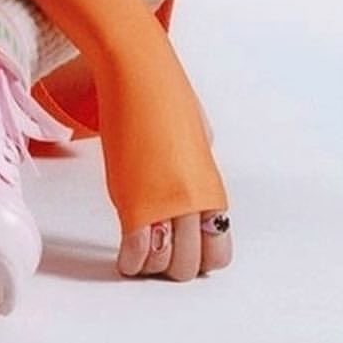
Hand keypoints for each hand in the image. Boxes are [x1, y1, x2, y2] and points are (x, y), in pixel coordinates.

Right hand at [93, 41, 233, 283]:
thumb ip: (195, 170)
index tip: (182, 248)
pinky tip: (124, 256)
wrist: (138, 76)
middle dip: (172, 265)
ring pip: (162, 264)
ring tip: (138, 251)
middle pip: (188, 266)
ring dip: (149, 264)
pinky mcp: (132, 201)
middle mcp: (193, 204)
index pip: (218, 252)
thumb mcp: (197, 139)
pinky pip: (135, 252)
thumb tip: (187, 178)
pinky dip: (129, 260)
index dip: (199, 257)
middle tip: (156, 252)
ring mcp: (163, 205)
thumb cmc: (166, 96)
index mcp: (212, 191)